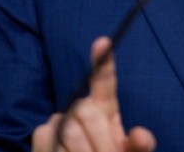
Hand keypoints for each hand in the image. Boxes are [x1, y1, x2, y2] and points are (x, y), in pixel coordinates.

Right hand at [32, 37, 156, 151]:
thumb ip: (140, 146)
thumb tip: (140, 134)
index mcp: (107, 108)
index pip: (105, 82)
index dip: (103, 62)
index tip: (104, 42)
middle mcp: (83, 109)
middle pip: (86, 110)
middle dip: (100, 142)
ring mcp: (61, 120)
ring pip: (69, 129)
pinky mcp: (43, 134)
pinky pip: (48, 137)